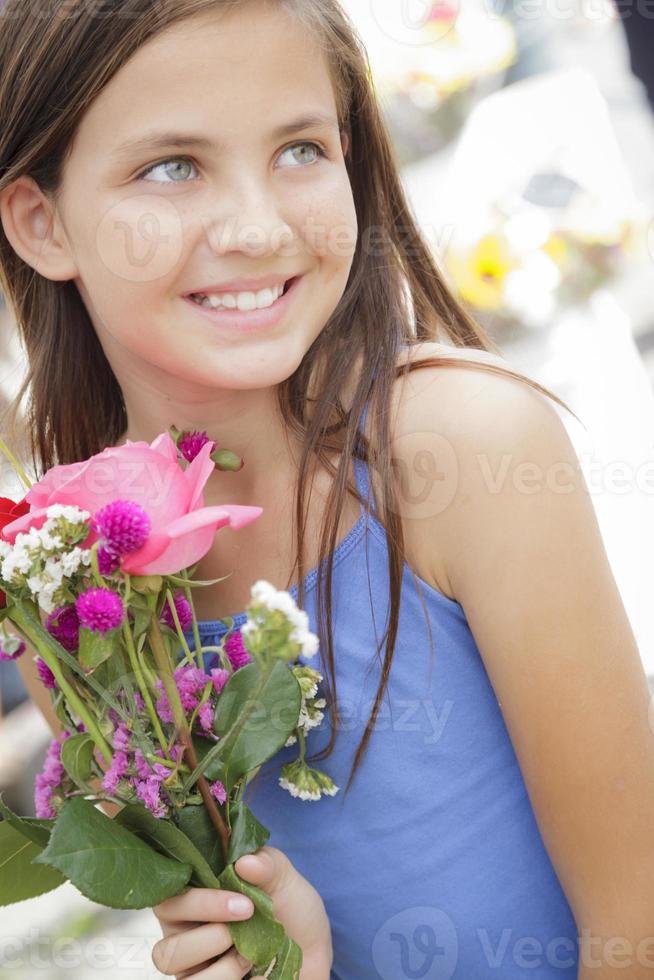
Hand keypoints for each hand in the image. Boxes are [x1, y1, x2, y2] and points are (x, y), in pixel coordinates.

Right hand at [151, 846, 332, 978]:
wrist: (314, 948)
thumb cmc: (289, 907)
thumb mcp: (282, 877)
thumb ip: (265, 864)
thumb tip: (244, 863)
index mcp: (194, 901)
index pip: (168, 902)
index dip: (197, 904)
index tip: (242, 903)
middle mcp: (186, 939)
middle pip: (164, 950)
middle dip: (209, 940)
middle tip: (246, 931)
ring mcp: (197, 970)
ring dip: (221, 970)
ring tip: (250, 958)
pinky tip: (260, 977)